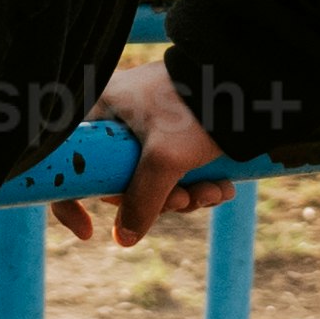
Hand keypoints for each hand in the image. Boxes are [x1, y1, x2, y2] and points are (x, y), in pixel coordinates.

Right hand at [73, 46, 233, 251]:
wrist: (249, 80)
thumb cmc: (196, 108)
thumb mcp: (164, 159)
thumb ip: (141, 201)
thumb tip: (124, 238)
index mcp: (102, 108)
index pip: (70, 163)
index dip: (72, 203)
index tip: (89, 232)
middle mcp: (120, 113)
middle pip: (120, 178)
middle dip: (156, 200)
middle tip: (183, 202)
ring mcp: (150, 120)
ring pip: (154, 177)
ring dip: (183, 196)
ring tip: (211, 193)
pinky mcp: (178, 126)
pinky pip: (176, 166)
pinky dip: (196, 182)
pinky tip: (222, 186)